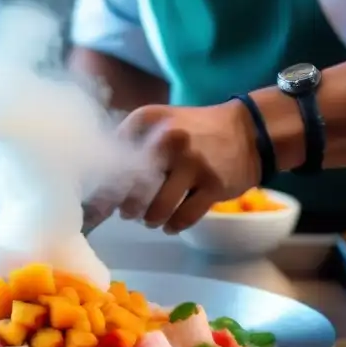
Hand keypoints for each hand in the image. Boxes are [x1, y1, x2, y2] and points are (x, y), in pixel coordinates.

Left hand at [101, 101, 261, 233]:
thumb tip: (98, 187)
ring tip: (152, 217)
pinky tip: (171, 224)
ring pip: (156, 210)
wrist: (248, 131)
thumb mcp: (160, 124)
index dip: (103, 189)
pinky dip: (173, 226)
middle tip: (130, 211)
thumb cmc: (194, 132)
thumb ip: (131, 146)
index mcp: (147, 120)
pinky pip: (183, 218)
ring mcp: (193, 162)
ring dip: (150, 220)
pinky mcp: (214, 185)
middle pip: (131, 191)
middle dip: (126, 208)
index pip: (111, 162)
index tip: (97, 206)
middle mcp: (167, 139)